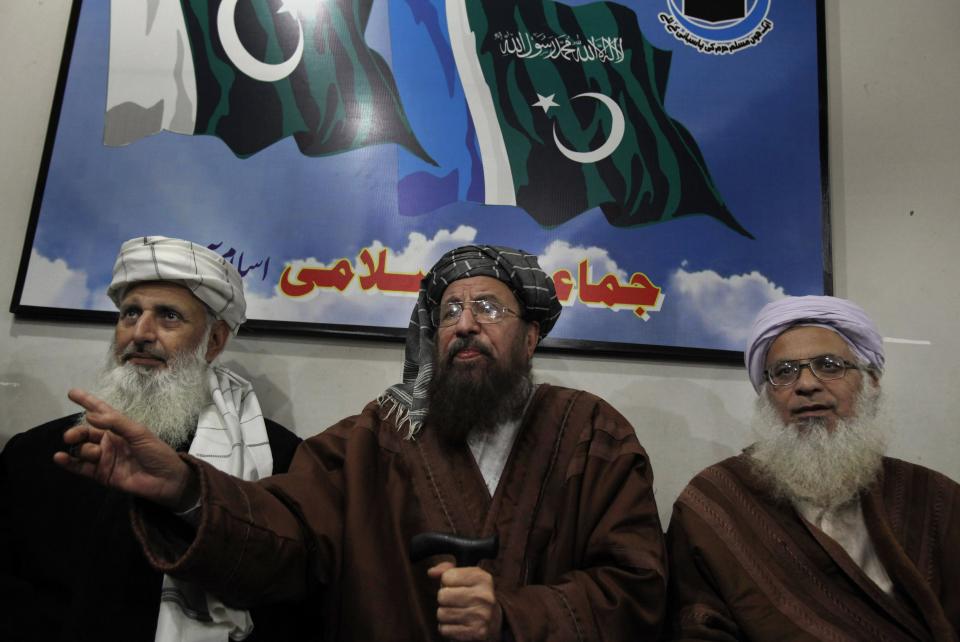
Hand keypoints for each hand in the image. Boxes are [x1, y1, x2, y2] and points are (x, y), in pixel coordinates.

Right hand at [53, 388, 196, 509]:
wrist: (166, 480)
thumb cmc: (157, 452)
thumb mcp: (139, 432)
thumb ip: (115, 423)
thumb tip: (89, 415)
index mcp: (120, 428)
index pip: (100, 412)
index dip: (87, 401)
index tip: (71, 393)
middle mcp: (109, 441)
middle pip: (86, 432)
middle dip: (77, 432)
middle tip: (71, 436)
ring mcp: (104, 458)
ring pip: (83, 449)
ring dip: (82, 449)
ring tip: (93, 453)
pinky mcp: (101, 474)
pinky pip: (80, 467)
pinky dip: (68, 462)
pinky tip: (60, 457)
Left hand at [428, 562, 502, 640]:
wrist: (494, 620)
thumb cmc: (474, 595)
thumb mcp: (466, 577)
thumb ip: (447, 570)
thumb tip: (431, 572)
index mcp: (482, 578)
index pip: (447, 577)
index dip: (447, 582)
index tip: (457, 587)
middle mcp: (484, 596)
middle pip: (442, 596)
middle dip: (444, 599)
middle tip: (455, 601)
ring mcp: (481, 616)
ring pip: (442, 614)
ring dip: (445, 614)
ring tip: (457, 613)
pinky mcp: (476, 633)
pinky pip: (444, 629)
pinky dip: (447, 628)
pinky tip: (458, 624)